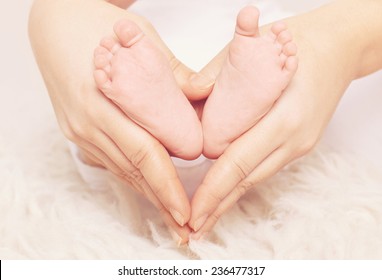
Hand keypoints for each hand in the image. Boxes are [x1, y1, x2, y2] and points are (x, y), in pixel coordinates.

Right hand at [28, 0, 210, 243]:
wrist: (56, 23)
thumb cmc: (97, 26)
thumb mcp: (139, 40)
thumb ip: (172, 72)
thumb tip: (207, 92)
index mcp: (100, 100)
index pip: (142, 152)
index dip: (165, 185)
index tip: (186, 210)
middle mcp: (86, 122)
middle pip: (131, 171)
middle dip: (160, 202)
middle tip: (184, 228)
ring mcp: (79, 130)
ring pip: (120, 170)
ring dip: (148, 194)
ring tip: (172, 215)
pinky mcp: (78, 131)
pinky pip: (109, 161)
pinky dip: (132, 176)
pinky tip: (149, 187)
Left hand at [188, 9, 354, 236]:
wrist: (337, 47)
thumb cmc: (296, 44)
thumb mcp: (254, 52)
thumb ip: (217, 77)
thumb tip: (187, 98)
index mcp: (283, 119)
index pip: (238, 164)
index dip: (213, 192)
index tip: (193, 212)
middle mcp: (293, 140)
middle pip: (247, 181)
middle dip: (218, 206)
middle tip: (192, 229)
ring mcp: (299, 145)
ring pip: (256, 177)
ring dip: (229, 198)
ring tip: (206, 216)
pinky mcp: (299, 144)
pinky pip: (264, 166)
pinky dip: (242, 181)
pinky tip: (227, 190)